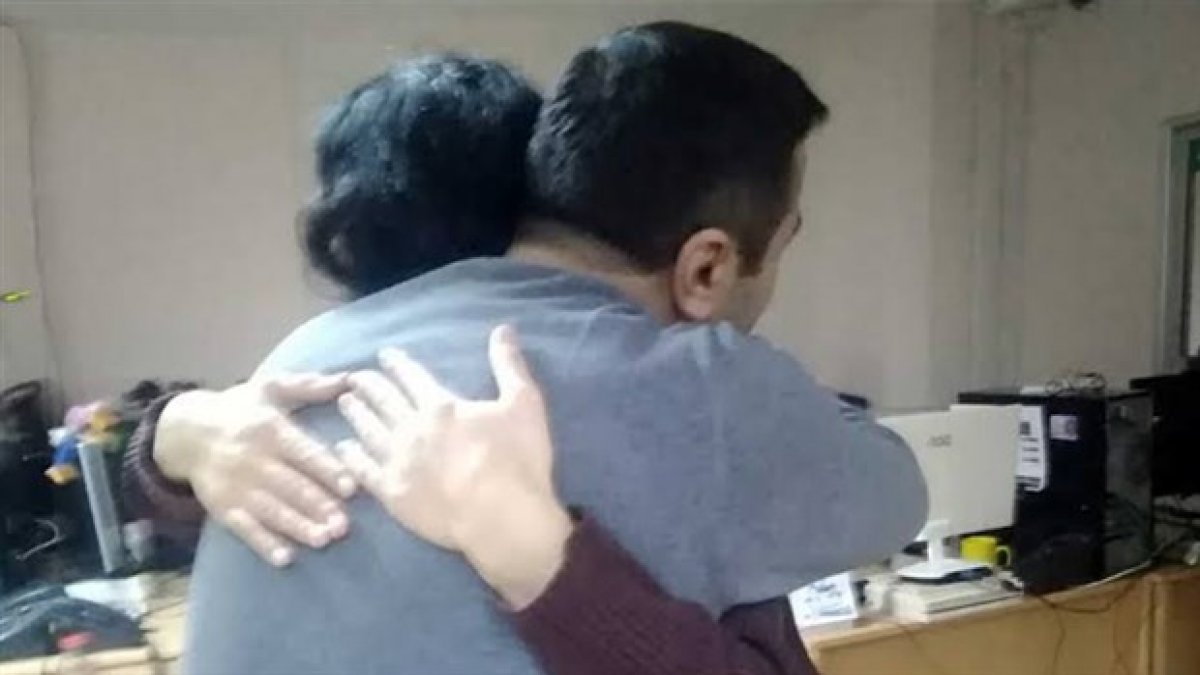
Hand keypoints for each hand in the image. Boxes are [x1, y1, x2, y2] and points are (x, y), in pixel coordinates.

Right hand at [154, 374, 356, 566]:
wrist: (185, 430)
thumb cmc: (241, 408)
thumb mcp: (271, 388)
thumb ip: (311, 386)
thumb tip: (351, 379)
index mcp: (269, 429)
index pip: (303, 452)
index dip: (327, 470)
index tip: (351, 488)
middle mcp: (252, 459)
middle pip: (290, 486)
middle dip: (318, 506)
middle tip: (344, 526)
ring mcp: (235, 485)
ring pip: (271, 510)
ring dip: (298, 527)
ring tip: (323, 540)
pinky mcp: (221, 506)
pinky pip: (244, 528)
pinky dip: (264, 544)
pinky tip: (284, 558)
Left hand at [337, 325, 572, 608]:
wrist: (502, 517)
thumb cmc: (517, 459)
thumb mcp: (524, 403)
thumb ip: (509, 365)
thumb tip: (503, 329)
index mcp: (441, 406)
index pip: (412, 377)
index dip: (397, 364)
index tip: (384, 356)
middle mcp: (413, 429)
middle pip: (384, 401)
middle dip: (369, 385)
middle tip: (355, 377)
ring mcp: (399, 462)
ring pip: (369, 431)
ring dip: (356, 414)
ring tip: (345, 403)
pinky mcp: (393, 494)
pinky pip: (365, 471)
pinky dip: (352, 457)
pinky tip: (344, 448)